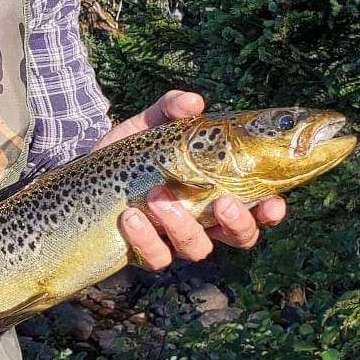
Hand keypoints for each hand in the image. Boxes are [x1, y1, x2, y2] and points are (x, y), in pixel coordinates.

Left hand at [98, 89, 286, 269]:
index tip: (273, 204)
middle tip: (222, 201)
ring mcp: (176, 240)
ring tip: (156, 196)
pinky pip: (156, 257)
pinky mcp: (146, 252)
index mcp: (217, 190)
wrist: (87, 172)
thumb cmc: (131, 150)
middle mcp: (204, 220)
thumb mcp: (151, 125)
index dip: (271, 212)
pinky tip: (130, 217)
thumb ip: (172, 109)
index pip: (257, 209)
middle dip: (237, 223)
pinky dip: (145, 238)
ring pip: (197, 249)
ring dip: (182, 225)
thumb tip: (194, 102)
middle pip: (240, 237)